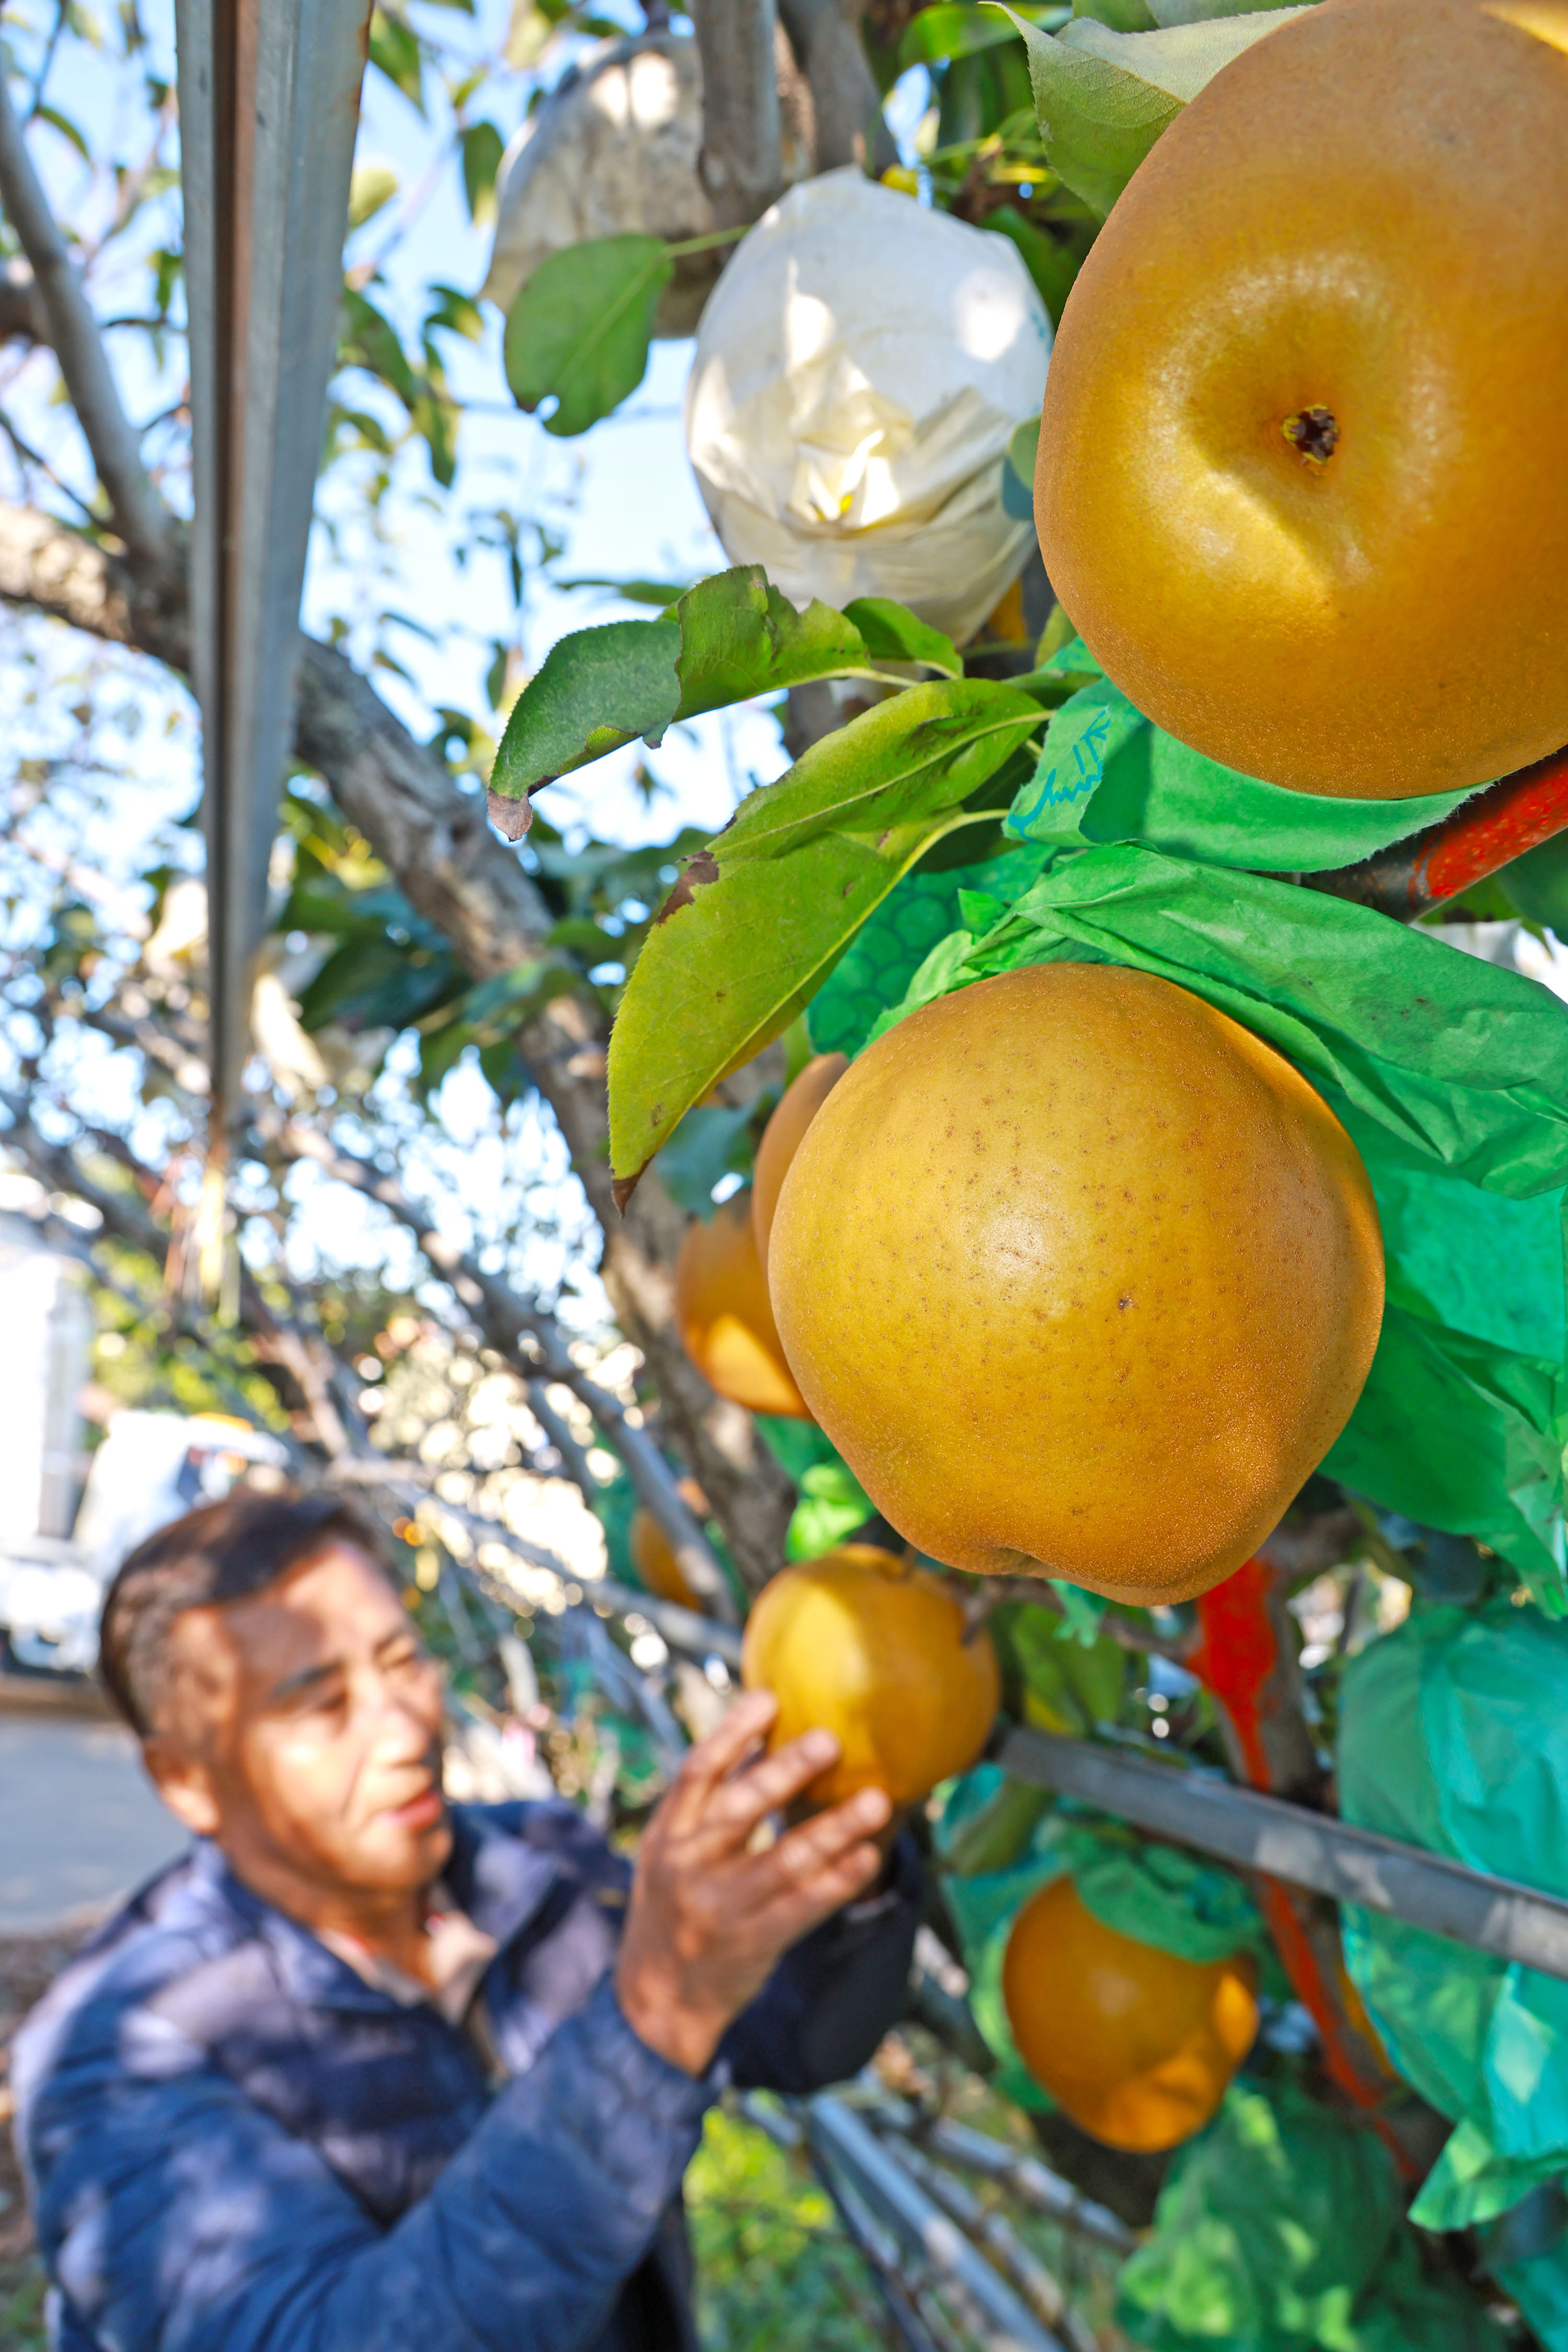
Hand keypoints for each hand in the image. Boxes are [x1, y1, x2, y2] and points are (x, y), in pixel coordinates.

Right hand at [614, 1689, 890, 2076]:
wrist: (656, 1999)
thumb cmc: (675, 1903)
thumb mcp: (669, 1850)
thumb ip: (707, 1804)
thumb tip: (764, 1735)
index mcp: (667, 1833)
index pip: (697, 1772)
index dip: (731, 1732)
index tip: (770, 1698)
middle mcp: (689, 1866)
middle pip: (740, 1809)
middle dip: (786, 1771)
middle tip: (832, 1738)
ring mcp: (722, 1907)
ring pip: (785, 1861)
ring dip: (835, 1829)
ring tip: (876, 1800)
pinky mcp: (753, 1943)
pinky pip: (803, 1908)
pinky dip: (839, 1880)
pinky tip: (868, 1857)